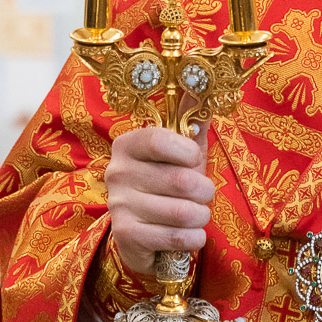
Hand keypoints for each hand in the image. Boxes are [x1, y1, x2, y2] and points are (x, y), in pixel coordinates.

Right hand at [105, 124, 214, 277]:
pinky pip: (176, 236)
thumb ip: (191, 122)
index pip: (160, 140)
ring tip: (197, 214)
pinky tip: (192, 234)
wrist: (143, 234)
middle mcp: (117, 172)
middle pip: (180, 180)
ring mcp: (119, 204)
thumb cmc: (167, 185)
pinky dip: (194, 237)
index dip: (188, 152)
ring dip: (201, 216)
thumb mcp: (181, 152)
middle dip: (204, 191)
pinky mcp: (126, 235)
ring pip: (182, 211)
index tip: (195, 160)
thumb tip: (201, 84)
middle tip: (203, 194)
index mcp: (128, 145)